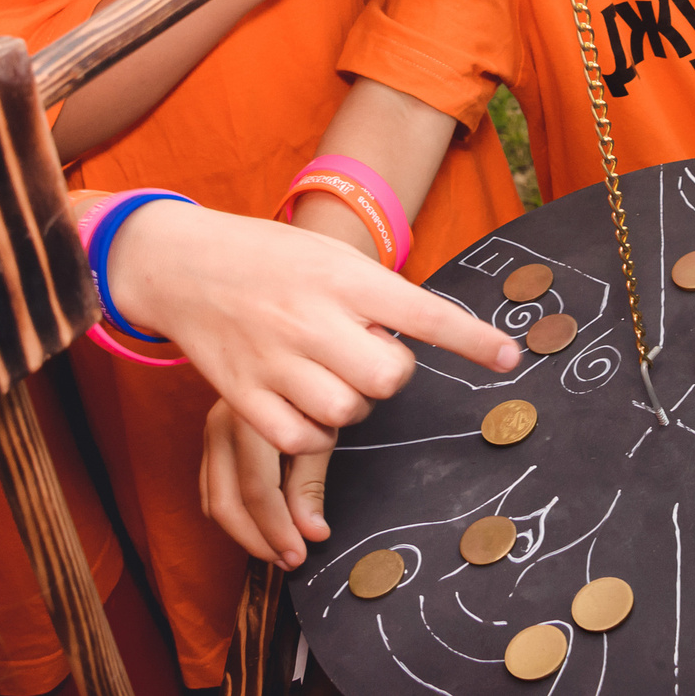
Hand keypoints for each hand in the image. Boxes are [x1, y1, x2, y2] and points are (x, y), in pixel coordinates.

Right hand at [105, 201, 520, 505]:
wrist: (185, 264)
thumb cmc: (275, 261)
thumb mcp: (331, 257)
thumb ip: (378, 295)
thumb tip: (436, 335)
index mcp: (344, 277)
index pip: (423, 311)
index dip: (471, 338)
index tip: (508, 358)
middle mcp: (312, 316)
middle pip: (389, 378)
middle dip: (389, 376)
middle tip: (366, 357)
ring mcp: (275, 358)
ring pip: (348, 414)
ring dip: (351, 404)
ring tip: (329, 375)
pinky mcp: (242, 395)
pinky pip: (300, 438)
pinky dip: (312, 433)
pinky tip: (304, 404)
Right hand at [201, 397, 337, 568]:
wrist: (288, 352)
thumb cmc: (313, 389)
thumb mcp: (320, 429)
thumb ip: (310, 485)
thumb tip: (312, 534)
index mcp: (251, 419)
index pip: (257, 491)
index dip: (277, 530)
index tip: (300, 555)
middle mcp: (221, 426)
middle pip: (226, 503)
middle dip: (257, 540)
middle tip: (288, 560)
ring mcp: (210, 433)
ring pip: (213, 501)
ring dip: (243, 533)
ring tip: (276, 549)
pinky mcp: (209, 441)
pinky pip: (210, 490)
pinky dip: (232, 515)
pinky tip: (258, 527)